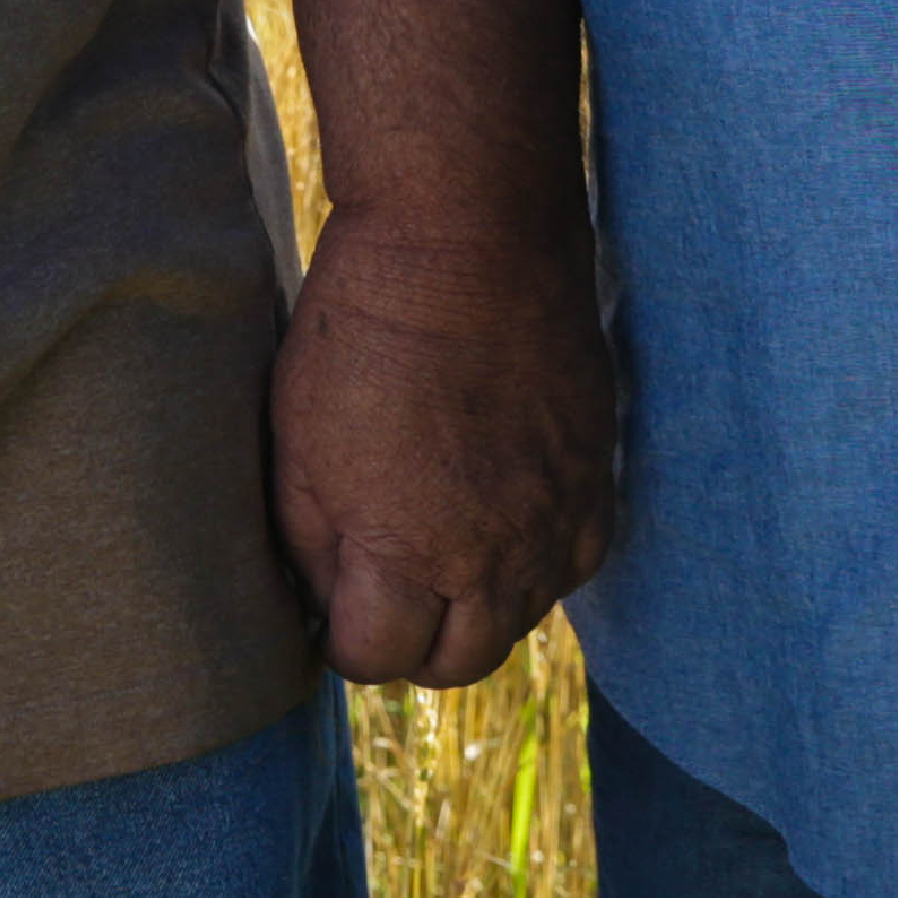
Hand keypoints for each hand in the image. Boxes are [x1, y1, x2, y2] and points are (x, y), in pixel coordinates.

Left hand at [267, 211, 616, 686]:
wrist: (470, 235)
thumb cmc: (363, 330)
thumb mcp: (299, 445)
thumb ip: (313, 545)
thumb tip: (324, 603)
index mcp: (407, 553)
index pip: (378, 658)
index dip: (345, 638)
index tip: (333, 603)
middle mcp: (495, 555)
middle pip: (458, 661)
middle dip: (412, 641)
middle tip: (384, 592)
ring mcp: (556, 517)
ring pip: (520, 619)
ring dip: (476, 604)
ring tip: (439, 547)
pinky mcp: (598, 474)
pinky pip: (576, 562)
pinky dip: (539, 561)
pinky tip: (503, 519)